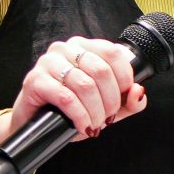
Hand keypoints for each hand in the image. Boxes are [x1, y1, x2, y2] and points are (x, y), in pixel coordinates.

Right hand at [0, 37, 147, 145]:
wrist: (35, 126)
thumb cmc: (69, 111)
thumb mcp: (105, 107)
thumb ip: (127, 101)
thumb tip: (138, 92)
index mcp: (83, 46)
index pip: (113, 52)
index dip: (124, 79)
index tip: (121, 99)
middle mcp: (65, 49)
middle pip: (101, 71)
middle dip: (110, 101)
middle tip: (106, 119)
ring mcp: (48, 62)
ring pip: (85, 85)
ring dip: (95, 112)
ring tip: (94, 125)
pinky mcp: (35, 80)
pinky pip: (66, 97)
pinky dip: (80, 115)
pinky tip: (82, 126)